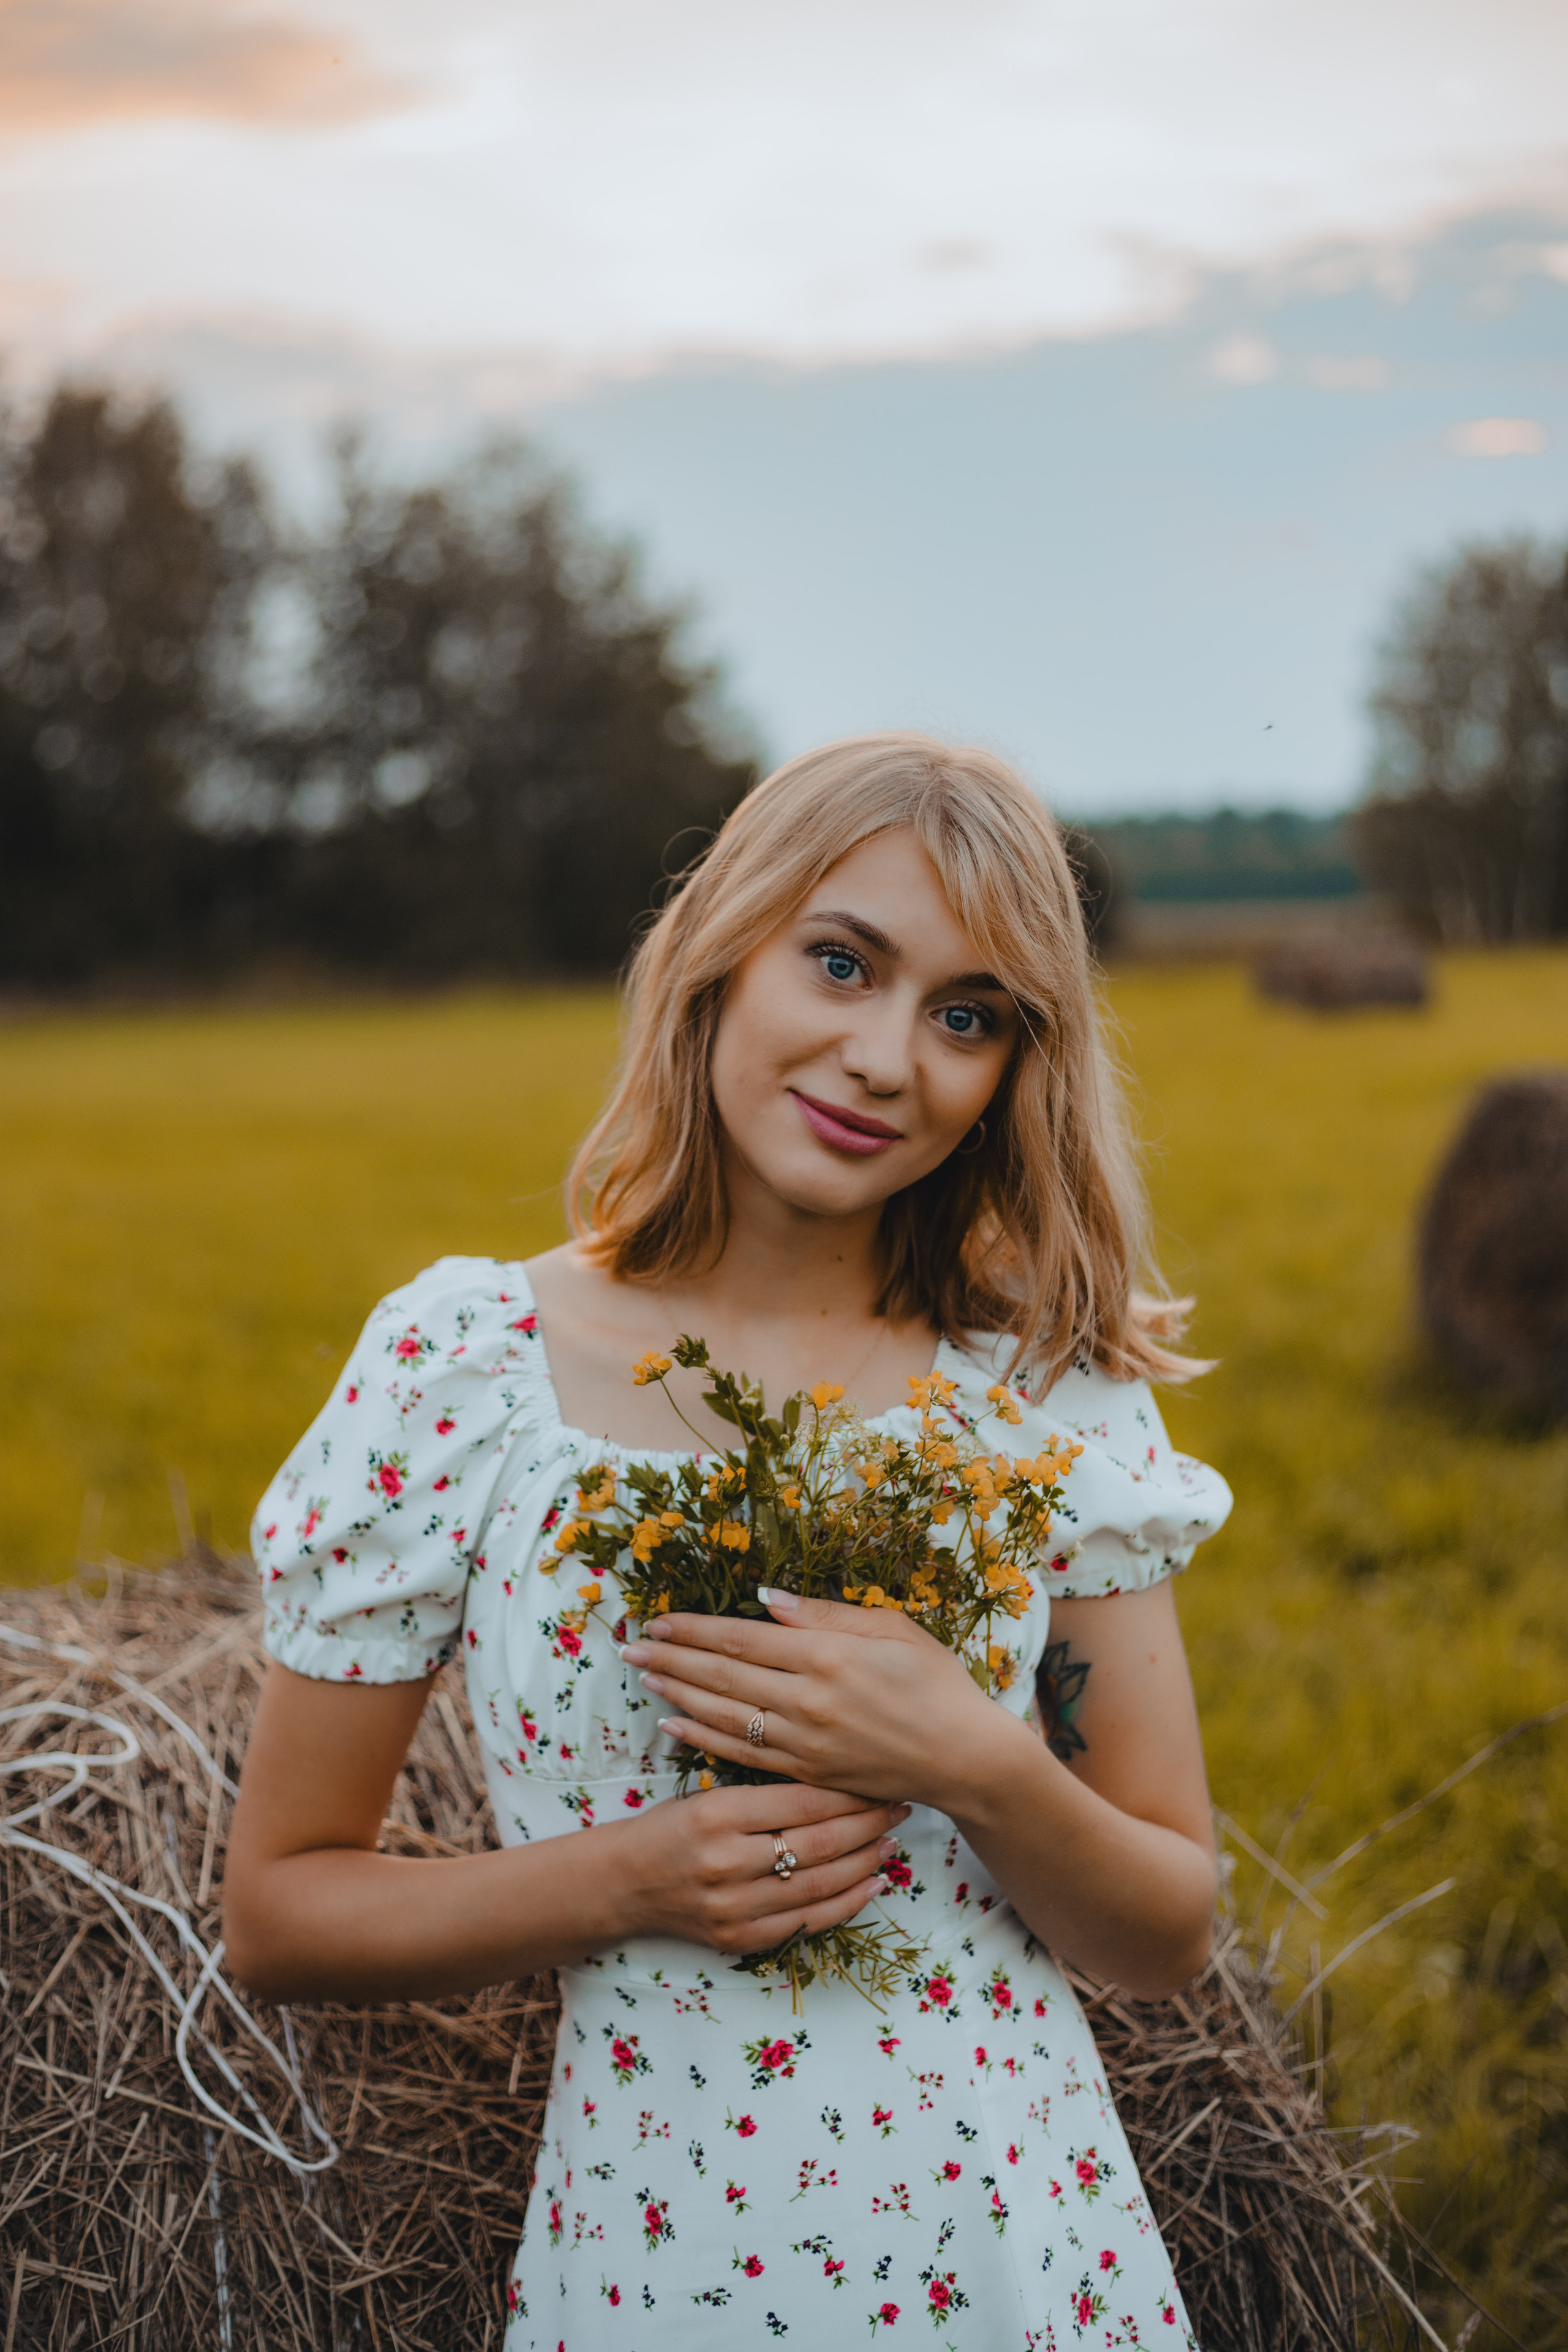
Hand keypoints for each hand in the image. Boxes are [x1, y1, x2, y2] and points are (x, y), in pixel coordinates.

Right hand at [614, 1779, 909, 1955]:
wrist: (625, 1882)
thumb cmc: (673, 1827)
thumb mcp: (711, 1792)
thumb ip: (767, 1790)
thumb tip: (839, 1776)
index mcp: (718, 1813)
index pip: (803, 1802)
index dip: (851, 1793)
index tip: (880, 1780)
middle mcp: (726, 1862)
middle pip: (819, 1843)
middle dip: (869, 1824)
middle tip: (898, 1807)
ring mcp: (733, 1907)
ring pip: (820, 1884)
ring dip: (865, 1863)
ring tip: (891, 1842)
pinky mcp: (739, 1940)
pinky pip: (808, 1922)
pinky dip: (847, 1903)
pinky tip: (872, 1883)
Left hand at [620, 1591, 1008, 1811]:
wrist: (965, 1757)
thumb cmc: (936, 1682)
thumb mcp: (891, 1628)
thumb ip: (823, 1614)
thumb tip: (764, 1599)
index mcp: (828, 1655)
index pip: (742, 1638)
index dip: (695, 1629)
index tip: (660, 1620)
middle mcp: (808, 1700)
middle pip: (722, 1675)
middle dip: (671, 1659)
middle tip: (631, 1647)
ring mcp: (805, 1742)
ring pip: (724, 1715)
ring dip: (677, 1695)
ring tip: (644, 1678)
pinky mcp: (807, 1772)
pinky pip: (742, 1754)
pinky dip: (703, 1738)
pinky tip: (674, 1725)